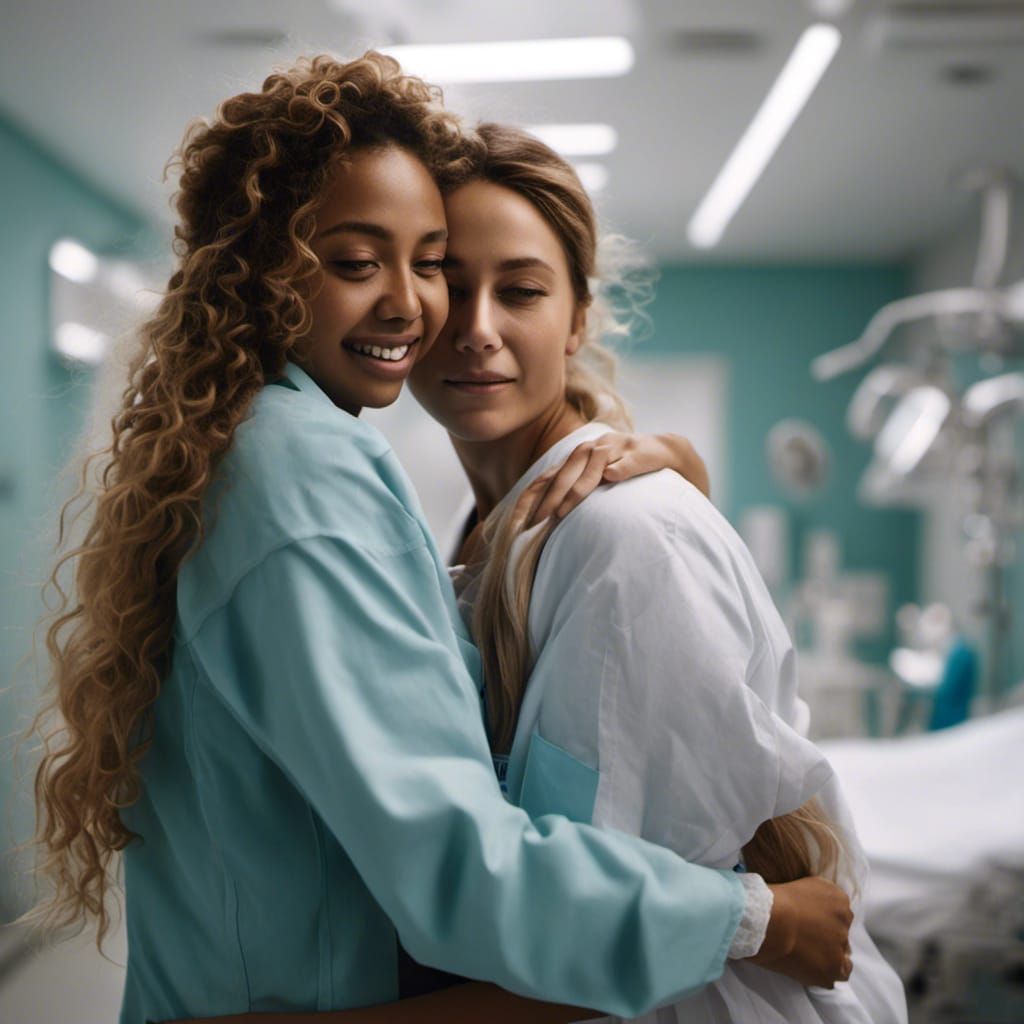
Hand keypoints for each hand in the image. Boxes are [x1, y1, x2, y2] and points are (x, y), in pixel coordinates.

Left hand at [520, 432, 709, 526]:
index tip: (521, 519)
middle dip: (552, 496)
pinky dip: (622, 467)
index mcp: (579, 457)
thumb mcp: (598, 482)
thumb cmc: (627, 472)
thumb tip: (546, 524)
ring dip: (579, 486)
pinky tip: (613, 477)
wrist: (669, 452)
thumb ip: (574, 495)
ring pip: (594, 464)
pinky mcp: (643, 450)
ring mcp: (619, 446)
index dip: (534, 494)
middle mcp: (595, 447)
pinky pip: (631, 459)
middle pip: (567, 469)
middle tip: (541, 521)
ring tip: (565, 509)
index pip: (550, 474)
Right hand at [749, 876, 853, 988]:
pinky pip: (839, 974)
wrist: (769, 922)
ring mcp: (840, 948)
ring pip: (843, 955)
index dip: (824, 918)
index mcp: (838, 899)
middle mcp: (844, 922)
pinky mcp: (832, 970)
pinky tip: (812, 968)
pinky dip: (828, 972)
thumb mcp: (800, 883)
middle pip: (840, 933)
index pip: (839, 912)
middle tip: (806, 937)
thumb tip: (813, 904)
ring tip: (809, 955)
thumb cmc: (775, 900)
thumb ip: (815, 892)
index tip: (810, 921)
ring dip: (831, 955)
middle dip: (827, 936)